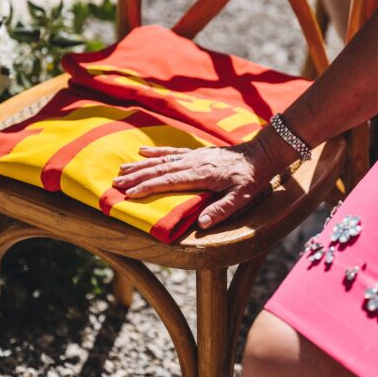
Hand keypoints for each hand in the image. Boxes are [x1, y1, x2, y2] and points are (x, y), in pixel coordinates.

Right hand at [112, 141, 277, 228]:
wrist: (262, 154)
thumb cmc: (253, 178)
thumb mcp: (243, 197)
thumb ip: (222, 209)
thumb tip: (201, 224)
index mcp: (202, 174)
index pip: (170, 181)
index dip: (149, 187)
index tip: (130, 194)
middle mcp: (194, 163)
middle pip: (160, 170)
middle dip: (137, 177)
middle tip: (115, 183)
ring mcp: (194, 156)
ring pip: (162, 160)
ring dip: (140, 165)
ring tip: (121, 169)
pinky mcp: (197, 153)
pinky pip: (172, 151)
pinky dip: (156, 151)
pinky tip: (142, 151)